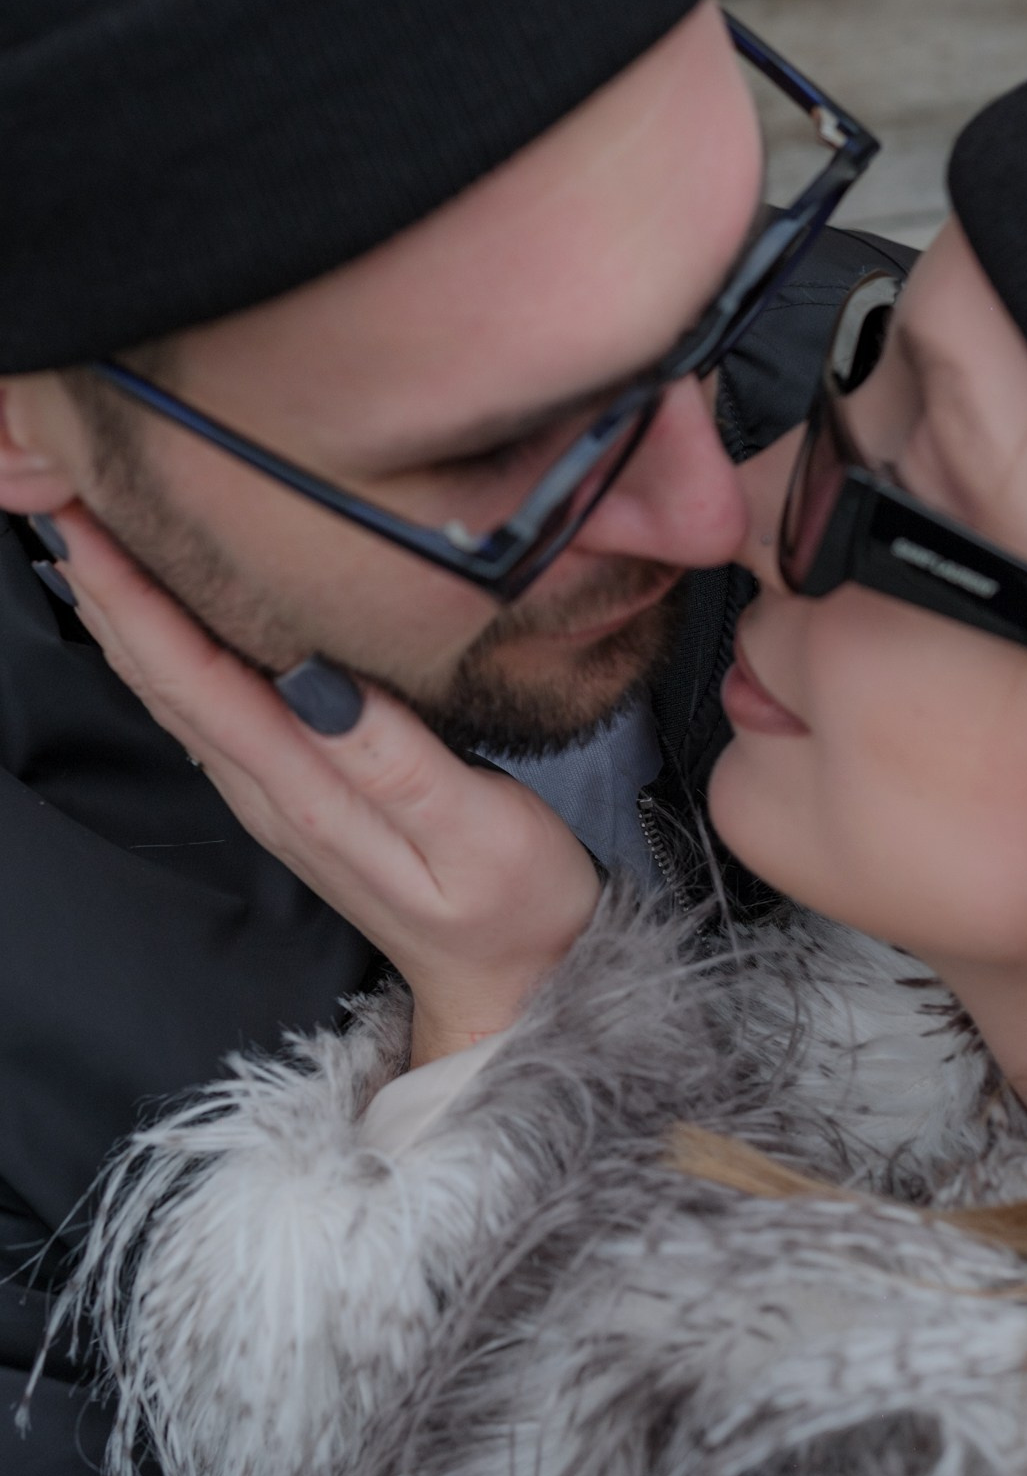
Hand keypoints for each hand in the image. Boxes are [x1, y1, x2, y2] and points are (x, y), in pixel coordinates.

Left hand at [47, 505, 601, 1065]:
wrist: (514, 984)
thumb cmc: (512, 906)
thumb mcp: (476, 831)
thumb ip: (395, 758)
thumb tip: (315, 682)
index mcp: (306, 791)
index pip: (194, 679)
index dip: (135, 596)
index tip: (89, 514)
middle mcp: (271, 792)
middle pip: (163, 680)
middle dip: (109, 587)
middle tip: (63, 491)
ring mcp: (276, 798)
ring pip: (175, 693)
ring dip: (126, 616)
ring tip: (90, 535)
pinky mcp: (296, 795)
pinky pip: (206, 710)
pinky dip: (167, 652)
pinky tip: (161, 619)